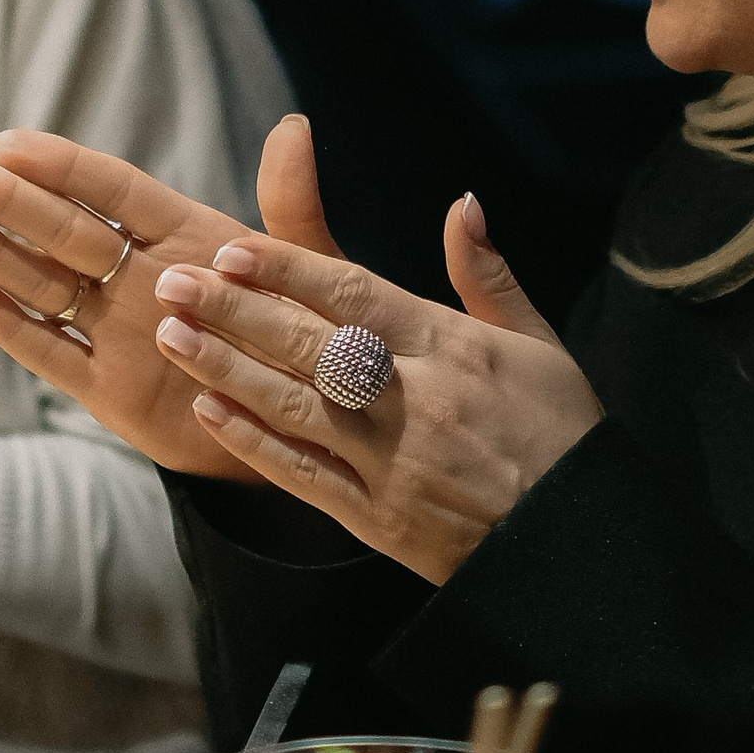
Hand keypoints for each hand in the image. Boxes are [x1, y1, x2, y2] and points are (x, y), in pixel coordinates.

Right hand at [0, 124, 295, 480]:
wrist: (311, 428)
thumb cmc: (314, 338)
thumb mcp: (312, 272)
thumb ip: (291, 207)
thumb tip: (293, 126)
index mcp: (184, 235)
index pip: (111, 189)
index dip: (59, 164)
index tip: (5, 141)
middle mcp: (140, 276)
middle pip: (59, 228)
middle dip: (1, 197)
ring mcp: (118, 330)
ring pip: (41, 281)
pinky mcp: (106, 388)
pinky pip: (50, 350)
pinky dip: (9, 322)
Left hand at [152, 142, 604, 583]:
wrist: (581, 548)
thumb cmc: (564, 438)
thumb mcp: (541, 345)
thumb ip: (489, 275)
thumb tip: (462, 204)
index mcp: (452, 348)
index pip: (355, 295)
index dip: (289, 270)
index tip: (233, 248)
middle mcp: (415, 399)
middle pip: (309, 344)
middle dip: (235, 310)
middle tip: (172, 282)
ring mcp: (391, 462)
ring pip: (294, 406)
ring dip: (226, 369)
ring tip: (171, 335)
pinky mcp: (377, 518)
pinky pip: (302, 474)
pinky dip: (252, 443)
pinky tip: (208, 412)